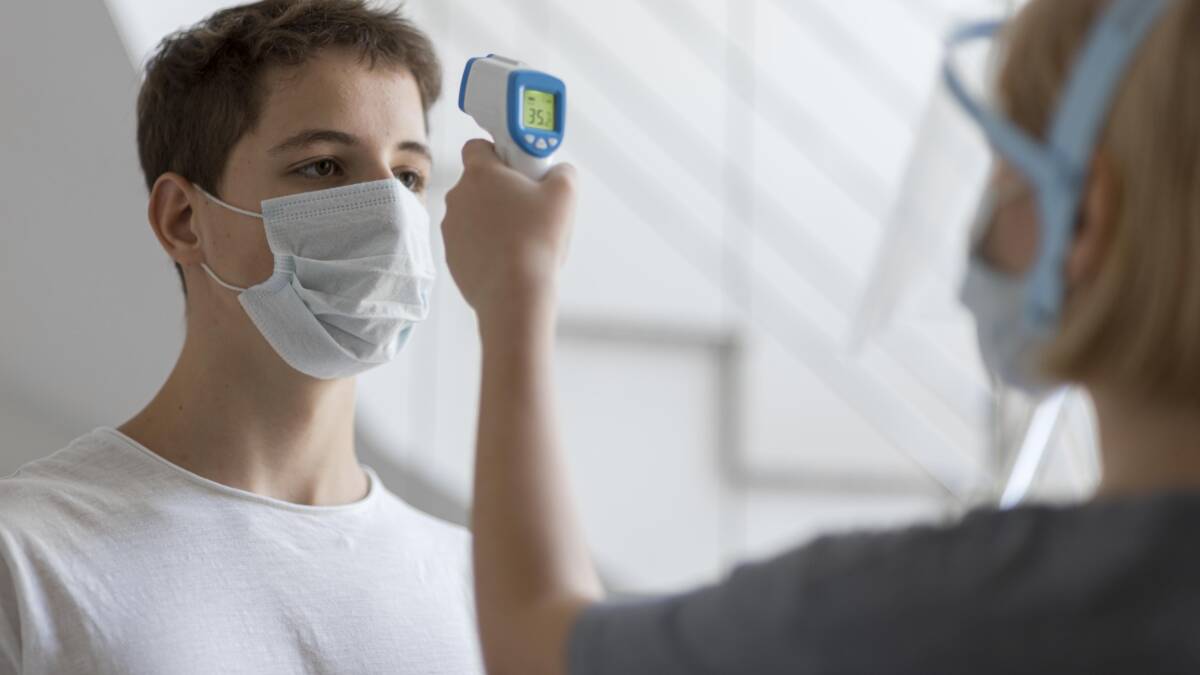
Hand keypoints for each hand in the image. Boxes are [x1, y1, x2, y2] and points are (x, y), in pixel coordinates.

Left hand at [442, 139, 577, 326]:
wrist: (514, 293)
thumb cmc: (537, 241)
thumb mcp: (565, 193)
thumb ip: (562, 171)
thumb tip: (557, 172)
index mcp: (480, 173)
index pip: (477, 146)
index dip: (499, 153)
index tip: (518, 169)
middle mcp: (458, 197)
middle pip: (478, 183)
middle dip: (501, 191)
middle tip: (529, 207)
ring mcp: (451, 228)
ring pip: (473, 214)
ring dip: (493, 219)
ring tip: (521, 239)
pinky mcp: (452, 256)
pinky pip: (470, 242)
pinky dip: (486, 245)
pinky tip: (509, 259)